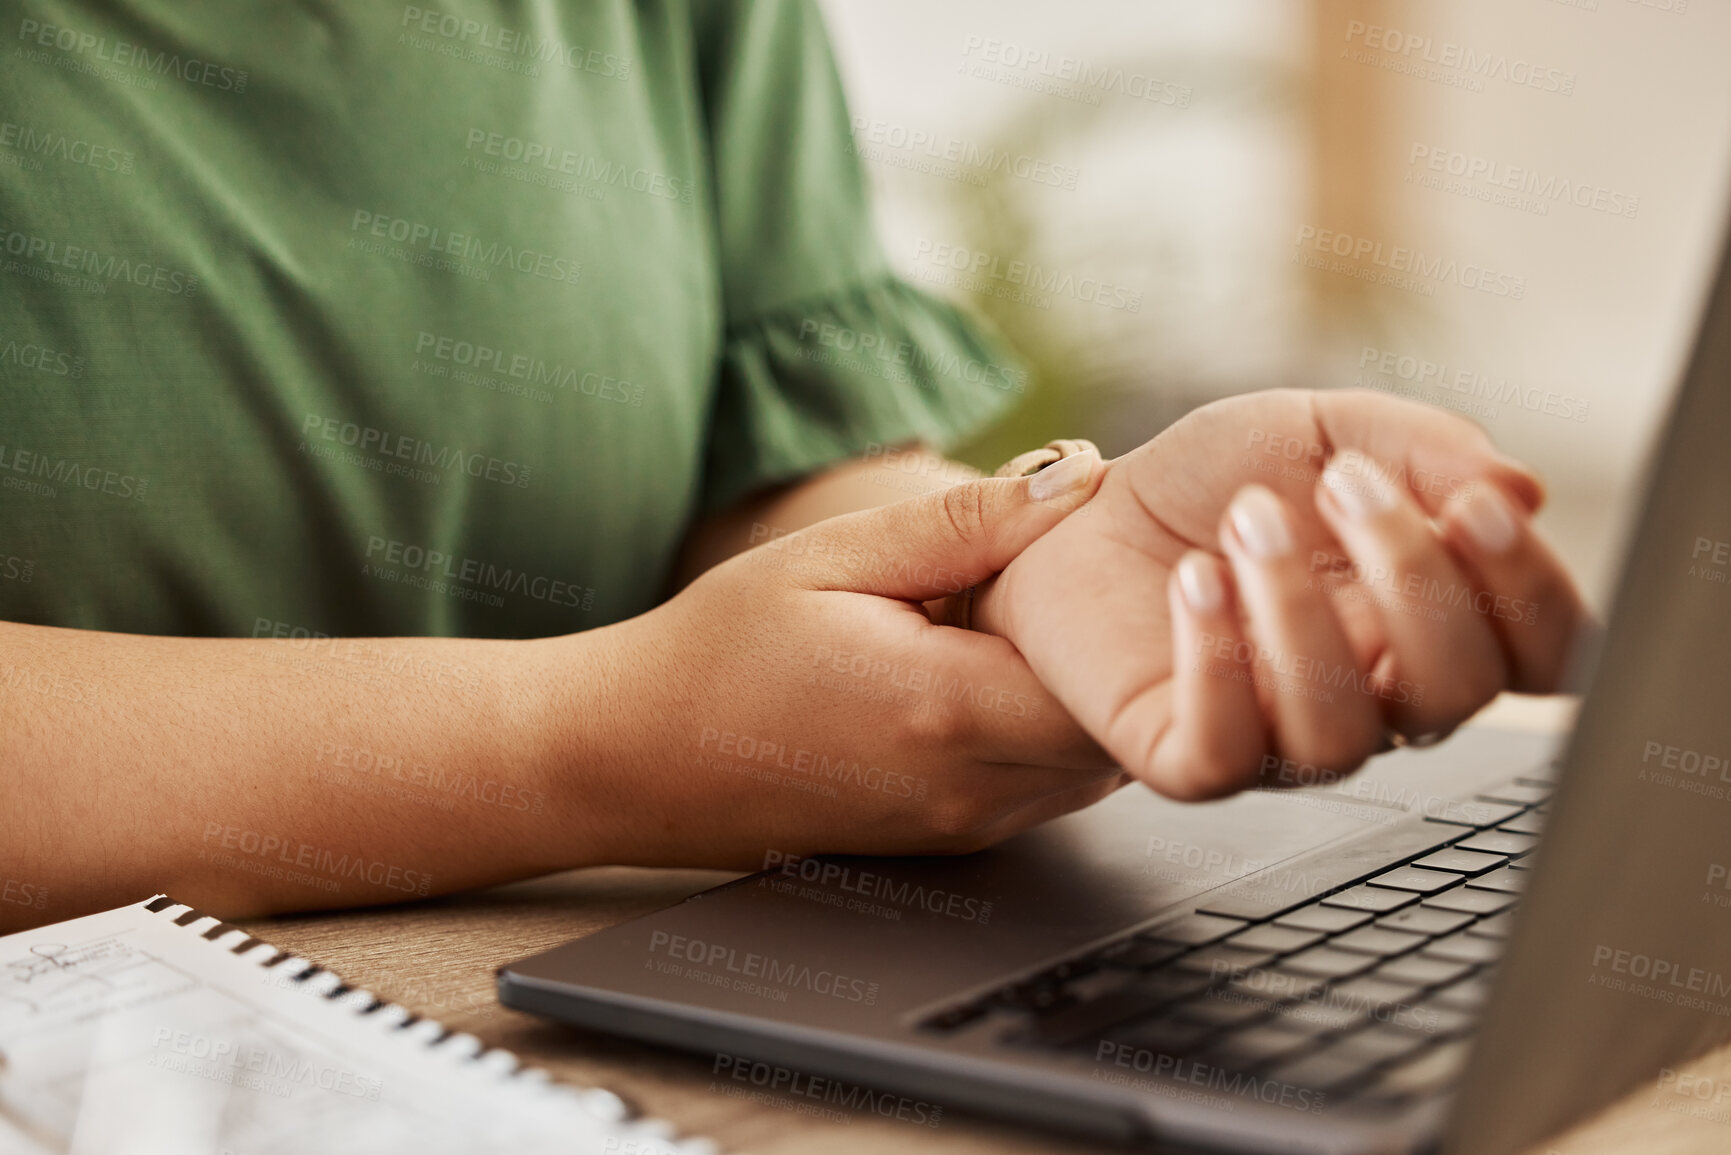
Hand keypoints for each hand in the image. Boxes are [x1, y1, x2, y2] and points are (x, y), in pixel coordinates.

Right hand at [588, 453, 1124, 868]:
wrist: (639, 758)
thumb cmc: (721, 649)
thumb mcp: (836, 554)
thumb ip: (969, 521)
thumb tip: (1085, 476)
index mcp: (948, 710)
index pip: (1122, 681)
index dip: (1153, 616)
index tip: (1137, 550)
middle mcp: (973, 788)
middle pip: (1124, 728)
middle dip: (1133, 652)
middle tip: (1107, 568)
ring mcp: (968, 827)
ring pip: (1097, 762)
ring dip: (1093, 690)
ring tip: (1045, 613)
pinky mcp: (955, 841)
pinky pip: (1050, 782)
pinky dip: (1053, 725)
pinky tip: (1004, 665)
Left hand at [977, 388, 1588, 800]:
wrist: (1084, 520)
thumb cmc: (1216, 484)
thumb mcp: (1322, 431)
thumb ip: (1423, 447)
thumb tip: (1520, 490)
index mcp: (1430, 624)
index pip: (1543, 655)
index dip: (1533, 592)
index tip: (1475, 505)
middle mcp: (1374, 697)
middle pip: (1454, 693)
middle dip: (1412, 578)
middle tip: (1343, 482)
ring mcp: (1282, 739)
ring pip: (1340, 732)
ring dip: (1298, 611)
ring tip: (1247, 519)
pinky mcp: (1189, 757)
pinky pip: (1227, 750)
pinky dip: (1216, 660)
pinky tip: (1194, 580)